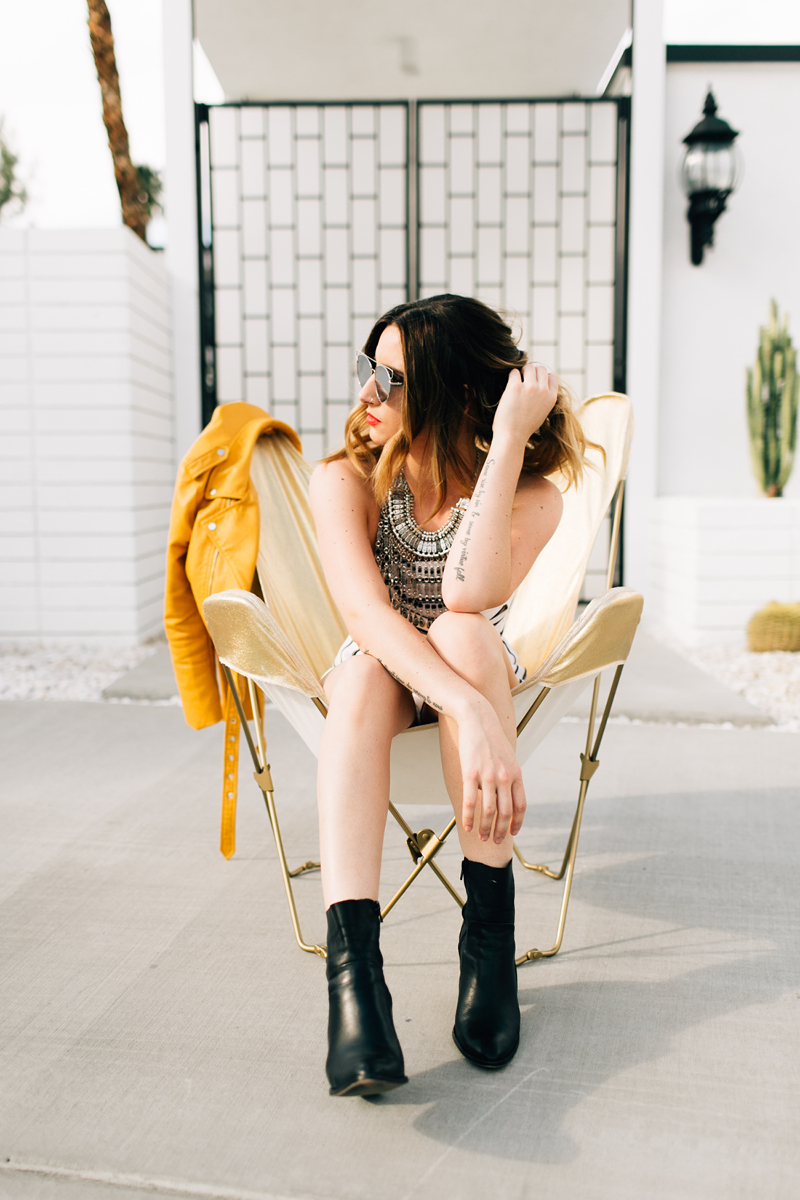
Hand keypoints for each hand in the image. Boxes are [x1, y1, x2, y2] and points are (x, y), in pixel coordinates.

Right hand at [457, 704, 526, 843]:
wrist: (477, 718)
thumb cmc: (491, 737)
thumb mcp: (507, 756)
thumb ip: (509, 775)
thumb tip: (506, 793)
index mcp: (516, 774)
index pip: (520, 806)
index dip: (517, 822)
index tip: (512, 833)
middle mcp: (505, 777)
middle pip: (505, 812)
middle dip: (501, 830)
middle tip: (495, 841)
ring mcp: (488, 776)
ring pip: (489, 810)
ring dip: (486, 828)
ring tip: (482, 837)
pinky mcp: (470, 773)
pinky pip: (470, 801)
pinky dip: (469, 817)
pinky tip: (467, 826)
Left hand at [492, 362, 557, 445]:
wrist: (512, 437)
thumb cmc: (524, 428)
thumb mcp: (542, 414)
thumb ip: (544, 399)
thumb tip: (541, 386)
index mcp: (552, 398)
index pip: (551, 377)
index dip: (542, 378)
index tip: (534, 383)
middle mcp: (543, 391)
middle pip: (541, 369)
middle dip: (532, 372)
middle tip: (524, 380)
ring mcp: (530, 387)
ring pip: (529, 367)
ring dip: (522, 371)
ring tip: (517, 381)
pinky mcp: (515, 387)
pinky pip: (514, 372)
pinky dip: (511, 376)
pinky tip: (509, 386)